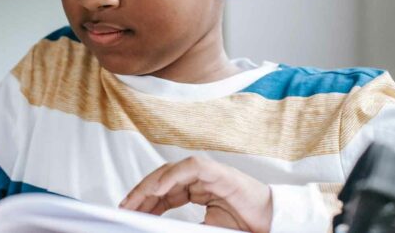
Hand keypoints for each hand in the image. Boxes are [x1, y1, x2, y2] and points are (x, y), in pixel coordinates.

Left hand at [119, 156, 272, 232]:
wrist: (269, 223)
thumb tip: (159, 231)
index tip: (128, 211)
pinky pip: (190, 168)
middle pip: (163, 179)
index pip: (163, 191)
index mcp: (195, 190)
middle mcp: (198, 179)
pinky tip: (158, 189)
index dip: (145, 200)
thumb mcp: (205, 229)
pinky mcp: (218, 171)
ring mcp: (208, 173)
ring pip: (171, 171)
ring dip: (151, 184)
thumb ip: (183, 228)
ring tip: (135, 200)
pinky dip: (172, 177)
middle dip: (142, 192)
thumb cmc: (241, 224)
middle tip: (124, 207)